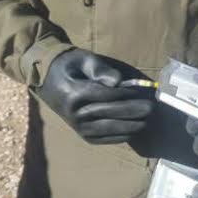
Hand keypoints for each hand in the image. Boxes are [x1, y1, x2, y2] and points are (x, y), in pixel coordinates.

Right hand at [34, 49, 152, 144]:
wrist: (47, 80)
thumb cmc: (68, 66)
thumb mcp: (82, 59)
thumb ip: (99, 69)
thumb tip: (118, 81)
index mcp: (74, 94)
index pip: (105, 96)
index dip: (125, 95)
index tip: (141, 92)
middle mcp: (74, 113)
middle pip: (109, 113)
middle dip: (132, 111)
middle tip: (151, 108)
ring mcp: (77, 126)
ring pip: (108, 128)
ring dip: (129, 126)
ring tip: (147, 121)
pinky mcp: (81, 134)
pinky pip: (103, 138)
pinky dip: (119, 136)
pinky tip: (134, 131)